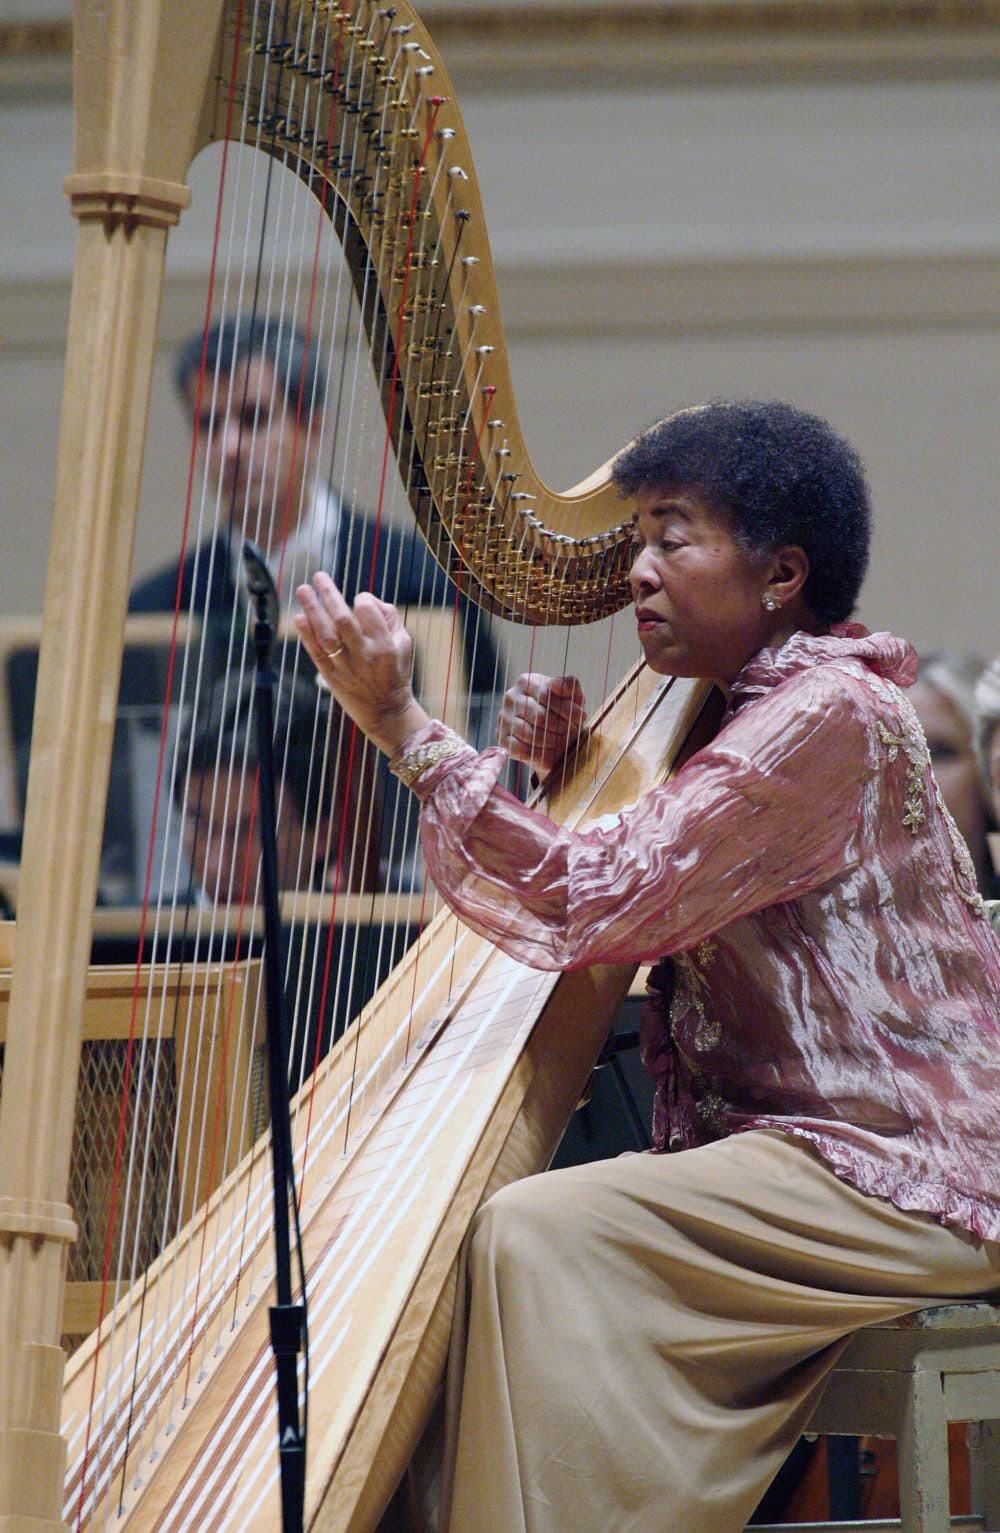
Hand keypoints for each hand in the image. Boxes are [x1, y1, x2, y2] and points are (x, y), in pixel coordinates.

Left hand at [295, 573, 430, 755]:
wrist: (386, 711)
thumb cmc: (395, 672)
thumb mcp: (404, 644)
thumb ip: (390, 618)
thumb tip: (369, 599)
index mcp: (385, 644)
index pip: (367, 610)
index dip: (360, 599)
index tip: (358, 600)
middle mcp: (364, 655)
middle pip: (342, 619)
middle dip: (329, 594)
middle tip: (318, 576)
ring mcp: (346, 667)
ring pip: (326, 634)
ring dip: (312, 610)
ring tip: (303, 590)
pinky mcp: (332, 677)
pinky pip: (317, 653)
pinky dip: (306, 635)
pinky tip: (299, 618)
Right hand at [496, 673, 586, 770]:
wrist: (553, 736)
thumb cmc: (563, 712)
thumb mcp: (573, 696)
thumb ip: (570, 684)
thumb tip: (556, 685)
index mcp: (526, 681)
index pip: (546, 694)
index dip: (566, 708)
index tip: (581, 717)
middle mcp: (510, 697)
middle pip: (539, 715)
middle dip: (560, 726)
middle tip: (572, 732)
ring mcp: (504, 718)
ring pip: (530, 734)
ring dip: (551, 741)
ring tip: (562, 741)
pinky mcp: (501, 738)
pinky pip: (519, 749)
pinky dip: (537, 753)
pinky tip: (547, 750)